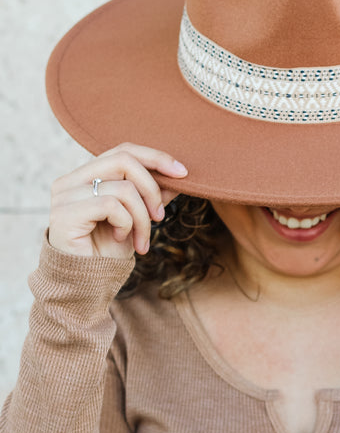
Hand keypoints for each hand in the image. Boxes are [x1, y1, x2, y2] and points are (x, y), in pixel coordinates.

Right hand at [49, 143, 187, 258]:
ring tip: (142, 240)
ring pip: (123, 188)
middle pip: (124, 160)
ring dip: (142, 217)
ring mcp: (65, 195)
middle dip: (152, 189)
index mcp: (85, 175)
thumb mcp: (137, 218)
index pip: (123, 150)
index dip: (155, 157)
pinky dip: (126, 224)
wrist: (87, 282)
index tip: (182, 173)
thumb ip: (151, 195)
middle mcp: (71, 180)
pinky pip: (111, 206)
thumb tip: (177, 175)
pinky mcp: (65, 213)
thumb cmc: (108, 250)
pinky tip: (122, 238)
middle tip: (161, 216)